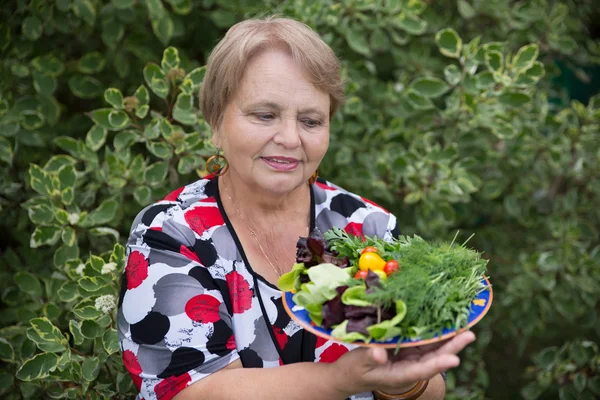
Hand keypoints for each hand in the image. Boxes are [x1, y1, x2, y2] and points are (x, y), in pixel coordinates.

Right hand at [331, 331, 475, 395]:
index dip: (439, 364)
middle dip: (452, 346)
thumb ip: (370, 358)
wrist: (349, 374)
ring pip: (432, 348)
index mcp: (400, 374)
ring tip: (464, 326)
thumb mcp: (359, 364)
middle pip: (434, 357)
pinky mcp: (406, 348)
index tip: (455, 358)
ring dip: (447, 338)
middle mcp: (409, 366)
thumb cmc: (353, 371)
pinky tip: (443, 320)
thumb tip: (380, 353)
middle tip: (469, 334)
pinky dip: (433, 331)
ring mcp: (409, 356)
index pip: (423, 369)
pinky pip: (422, 339)